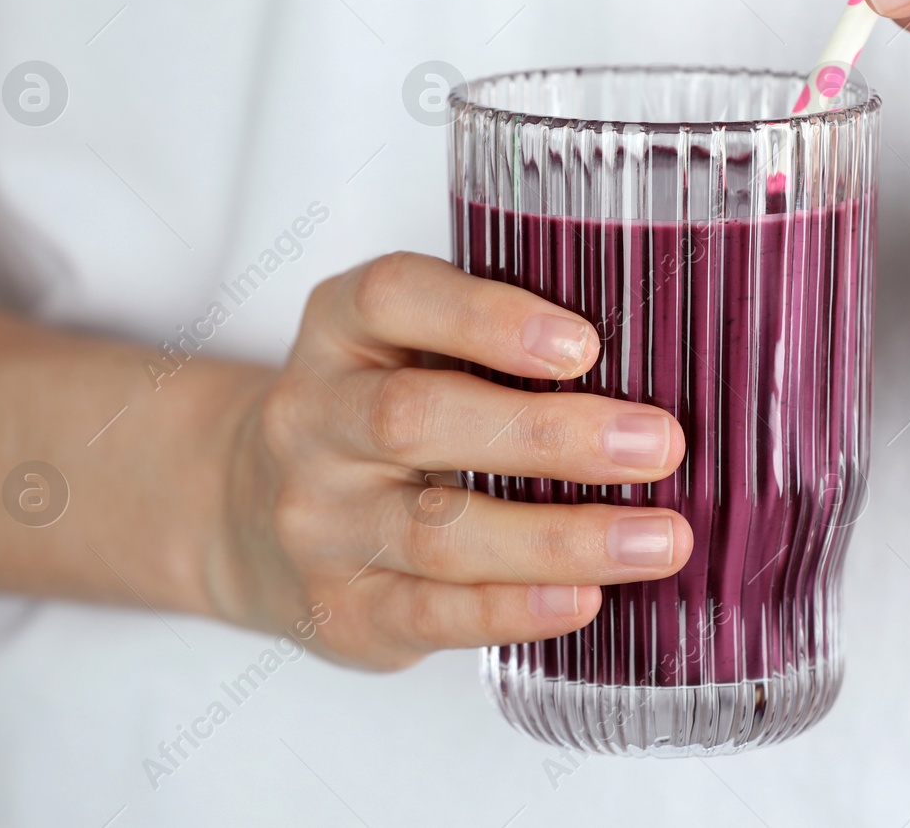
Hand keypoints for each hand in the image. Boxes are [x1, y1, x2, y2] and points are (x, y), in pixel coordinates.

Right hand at [207, 252, 690, 669]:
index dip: (486, 316)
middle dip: (548, 434)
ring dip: (562, 537)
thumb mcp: (403, 348)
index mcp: (339, 330)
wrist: (251, 513)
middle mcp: (313, 419)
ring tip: (658, 538)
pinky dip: (515, 606)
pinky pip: (431, 611)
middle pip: (417, 419)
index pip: (393, 298)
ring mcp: (320, 520)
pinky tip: (586, 597)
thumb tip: (645, 375)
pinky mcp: (340, 606)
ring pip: (436, 530)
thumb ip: (492, 345)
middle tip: (658, 445)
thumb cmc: (372, 417)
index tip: (584, 344)